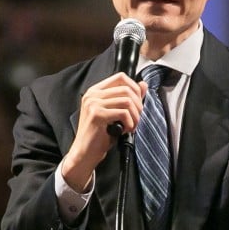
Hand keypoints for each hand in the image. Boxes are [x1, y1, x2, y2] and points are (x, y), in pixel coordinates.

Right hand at [61, 73, 146, 190]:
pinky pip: (123, 113)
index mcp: (96, 91)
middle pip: (126, 89)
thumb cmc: (100, 135)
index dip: (135, 88)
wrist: (85, 153)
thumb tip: (143, 84)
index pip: (121, 77)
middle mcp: (93, 94)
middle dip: (138, 106)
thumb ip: (128, 98)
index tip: (138, 103)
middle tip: (136, 119)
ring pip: (127, 101)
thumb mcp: (116, 114)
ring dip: (135, 116)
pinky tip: (124, 130)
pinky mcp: (96, 115)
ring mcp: (93, 103)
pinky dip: (130, 123)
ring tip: (131, 126)